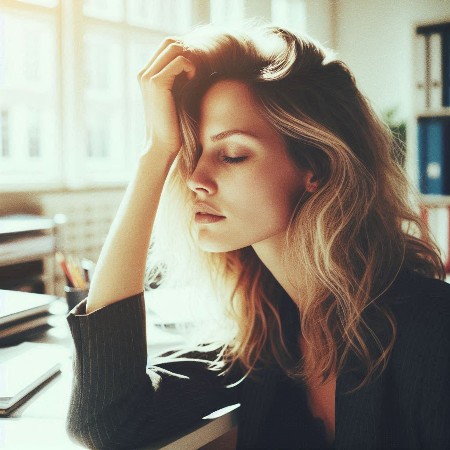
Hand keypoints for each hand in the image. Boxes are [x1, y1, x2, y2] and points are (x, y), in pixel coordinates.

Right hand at [137, 38, 195, 155]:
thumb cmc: (171, 126)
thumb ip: (177, 81)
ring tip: (194, 75)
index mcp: (145, 75)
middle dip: (188, 52)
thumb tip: (193, 66)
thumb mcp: (174, 99)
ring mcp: (148, 77)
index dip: (184, 52)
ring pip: (173, 48)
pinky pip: (179, 61)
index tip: (194, 68)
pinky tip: (193, 80)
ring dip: (190, 58)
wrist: (161, 144)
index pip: (166, 47)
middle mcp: (144, 73)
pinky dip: (190, 67)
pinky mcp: (157, 83)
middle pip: (169, 42)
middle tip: (197, 69)